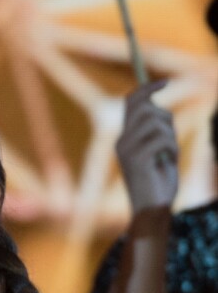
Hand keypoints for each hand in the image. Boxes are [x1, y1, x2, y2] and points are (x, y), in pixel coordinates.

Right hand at [115, 81, 178, 213]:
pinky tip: (168, 162)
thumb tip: (157, 107)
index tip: (164, 82)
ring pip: (156, 122)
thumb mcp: (158, 152)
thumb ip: (155, 131)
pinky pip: (161, 139)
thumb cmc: (159, 183)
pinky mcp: (137, 159)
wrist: (152, 210)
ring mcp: (127, 150)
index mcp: (124, 138)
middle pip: (145, 108)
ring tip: (169, 155)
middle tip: (170, 140)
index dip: (147, 89)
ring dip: (171, 136)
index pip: (131, 103)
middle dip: (166, 118)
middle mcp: (121, 141)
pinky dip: (172, 148)